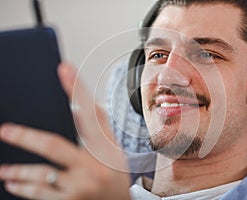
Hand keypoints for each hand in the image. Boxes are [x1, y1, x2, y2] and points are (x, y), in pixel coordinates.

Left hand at [0, 63, 130, 199]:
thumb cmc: (115, 175)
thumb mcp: (114, 150)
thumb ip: (100, 127)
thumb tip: (85, 102)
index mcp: (105, 149)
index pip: (89, 115)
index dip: (76, 90)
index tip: (64, 68)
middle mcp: (92, 168)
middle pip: (54, 146)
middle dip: (26, 136)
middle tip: (5, 130)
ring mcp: (80, 188)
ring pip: (41, 175)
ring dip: (17, 171)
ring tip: (3, 170)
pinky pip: (40, 195)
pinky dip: (23, 189)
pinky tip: (13, 184)